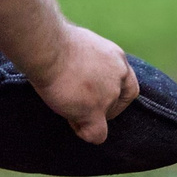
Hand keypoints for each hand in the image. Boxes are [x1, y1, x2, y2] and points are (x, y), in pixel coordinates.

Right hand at [21, 23, 139, 144]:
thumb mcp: (83, 45)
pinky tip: (72, 122)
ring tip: (66, 104)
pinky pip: (97, 134)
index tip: (94, 93)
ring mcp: (108, 94)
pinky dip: (85, 133)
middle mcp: (118, 76)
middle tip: (76, 100)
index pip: (127, 85)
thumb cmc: (55, 42)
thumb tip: (82, 72)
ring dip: (87, 115)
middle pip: (116, 103)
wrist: (48, 48)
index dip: (113, 95)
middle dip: (98, 106)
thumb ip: (91, 60)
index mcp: (117, 58)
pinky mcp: (94, 110)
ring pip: (105, 119)